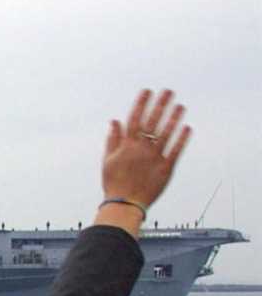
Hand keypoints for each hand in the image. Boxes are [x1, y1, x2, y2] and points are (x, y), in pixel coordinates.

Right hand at [102, 88, 190, 208]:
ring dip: (174, 118)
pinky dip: (181, 139)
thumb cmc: (114, 183)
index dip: (141, 104)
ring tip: (180, 106)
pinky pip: (175, 151)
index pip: (135, 119)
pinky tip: (187, 128)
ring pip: (166, 134)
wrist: (124, 204)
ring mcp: (154, 158)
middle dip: (160, 105)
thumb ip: (112, 140)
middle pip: (152, 122)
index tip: (148, 91)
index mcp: (126, 146)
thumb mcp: (108, 160)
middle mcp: (141, 149)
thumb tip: (115, 121)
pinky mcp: (165, 168)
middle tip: (169, 91)